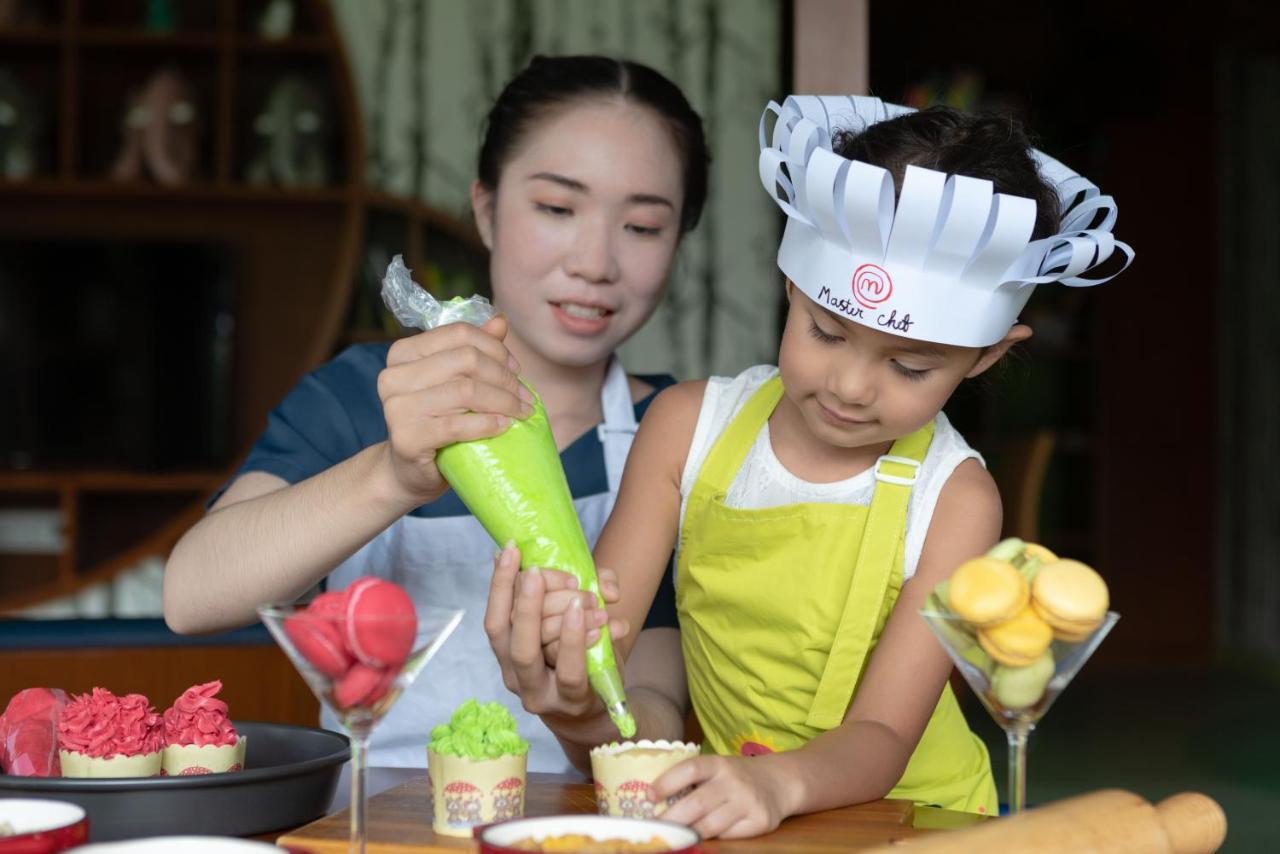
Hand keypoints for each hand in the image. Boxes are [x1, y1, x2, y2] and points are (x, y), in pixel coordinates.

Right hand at [376, 316, 533, 503]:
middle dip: (504, 376)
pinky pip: (458, 425)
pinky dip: (488, 424)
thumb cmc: (436, 423)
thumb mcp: (454, 382)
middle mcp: (393, 376)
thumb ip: (473, 350)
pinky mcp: (407, 438)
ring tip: (522, 412)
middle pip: (466, 360)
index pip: (459, 334)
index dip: (495, 348)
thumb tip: (500, 320)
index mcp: (402, 353)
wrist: (409, 472)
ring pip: (466, 390)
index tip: (516, 368)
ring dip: (504, 401)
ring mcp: (396, 408)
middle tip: (525, 395)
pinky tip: (504, 427)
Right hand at [483, 544, 628, 720]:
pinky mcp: (567, 701)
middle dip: (521, 596)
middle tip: (539, 571)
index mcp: (508, 648)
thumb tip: (604, 582)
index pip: (495, 615)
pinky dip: (576, 640)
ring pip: (529, 649)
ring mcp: (536, 691)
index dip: (499, 582)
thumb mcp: (581, 618)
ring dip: (557, 615)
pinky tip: (592, 622)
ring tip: (585, 597)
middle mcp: (513, 671)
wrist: (598, 708)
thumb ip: (593, 590)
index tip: (513, 549)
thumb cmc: (582, 655)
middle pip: (506, 631)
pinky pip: (568, 670)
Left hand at [655, 755, 794, 838]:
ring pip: (710, 825)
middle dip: (672, 819)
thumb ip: (693, 781)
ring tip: (673, 837)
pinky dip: (714, 837)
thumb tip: (653, 799)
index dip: (667, 782)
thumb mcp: (716, 769)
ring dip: (688, 833)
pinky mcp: (759, 820)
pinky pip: (728, 835)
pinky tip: (704, 835)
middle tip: (655, 829)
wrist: (778, 781)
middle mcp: (733, 780)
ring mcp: (747, 801)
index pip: (690, 770)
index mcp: (717, 764)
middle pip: (697, 803)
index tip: (649, 796)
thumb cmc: (735, 777)